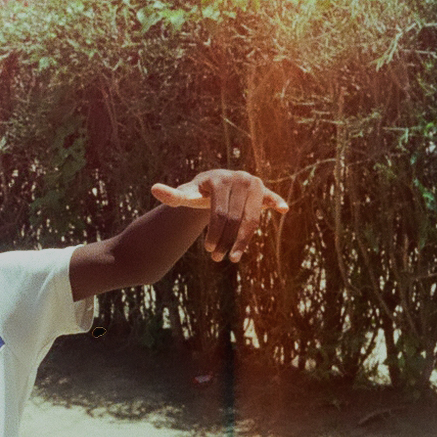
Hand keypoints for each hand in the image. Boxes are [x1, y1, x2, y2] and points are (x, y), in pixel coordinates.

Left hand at [151, 170, 288, 261]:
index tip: (209, 250)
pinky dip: (276, 202)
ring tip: (234, 258)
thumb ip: (172, 195)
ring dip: (244, 241)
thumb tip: (154, 189)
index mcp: (219, 179)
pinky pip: (270, 198)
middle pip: (235, 218)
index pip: (219, 213)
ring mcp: (253, 183)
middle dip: (227, 241)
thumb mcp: (186, 194)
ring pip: (251, 218)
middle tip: (217, 258)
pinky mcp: (263, 189)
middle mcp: (239, 178)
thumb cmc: (198, 192)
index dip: (215, 233)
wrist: (216, 183)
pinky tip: (282, 209)